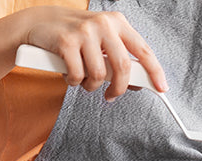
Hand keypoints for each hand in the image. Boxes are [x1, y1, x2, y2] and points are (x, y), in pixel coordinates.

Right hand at [0, 6, 167, 99]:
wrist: (39, 23)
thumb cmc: (78, 37)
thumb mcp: (104, 43)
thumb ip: (121, 60)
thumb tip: (139, 83)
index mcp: (118, 23)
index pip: (143, 50)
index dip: (155, 71)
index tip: (162, 88)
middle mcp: (104, 24)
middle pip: (123, 67)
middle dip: (119, 88)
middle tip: (112, 96)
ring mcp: (85, 31)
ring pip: (99, 75)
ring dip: (92, 86)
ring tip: (85, 80)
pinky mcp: (66, 41)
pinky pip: (79, 76)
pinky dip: (75, 82)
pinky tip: (70, 75)